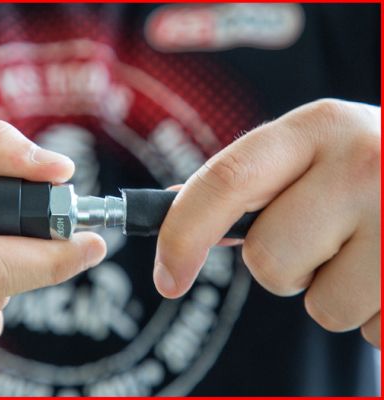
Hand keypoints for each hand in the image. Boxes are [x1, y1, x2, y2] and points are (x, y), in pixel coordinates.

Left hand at [155, 99, 379, 347]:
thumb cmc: (370, 169)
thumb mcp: (317, 150)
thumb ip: (249, 179)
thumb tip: (169, 208)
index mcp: (318, 127)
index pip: (226, 180)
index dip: (182, 235)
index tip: (167, 278)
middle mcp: (363, 164)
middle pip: (267, 259)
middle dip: (284, 266)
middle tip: (328, 237)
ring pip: (321, 307)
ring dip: (334, 293)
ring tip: (372, 250)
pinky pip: (370, 331)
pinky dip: (374, 312)